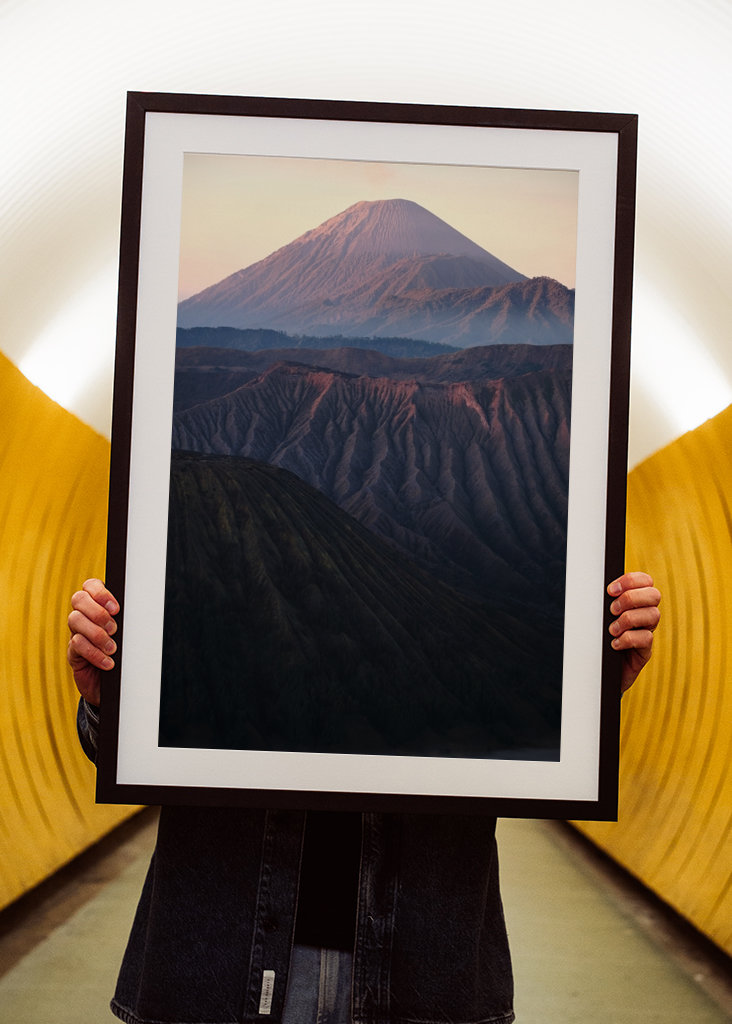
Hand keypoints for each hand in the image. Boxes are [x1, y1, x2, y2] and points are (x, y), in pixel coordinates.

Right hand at [67, 579, 119, 705]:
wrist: (117, 684)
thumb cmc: (127, 653)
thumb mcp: (130, 633)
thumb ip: (130, 619)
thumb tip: (144, 609)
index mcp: (99, 605)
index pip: (91, 585)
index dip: (100, 593)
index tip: (116, 608)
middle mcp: (85, 615)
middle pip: (78, 599)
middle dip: (97, 612)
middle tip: (114, 629)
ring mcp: (76, 632)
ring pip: (75, 620)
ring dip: (96, 634)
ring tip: (112, 648)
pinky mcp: (73, 652)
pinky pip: (76, 644)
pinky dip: (94, 653)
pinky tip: (108, 662)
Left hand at [607, 571, 660, 692]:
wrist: (598, 671)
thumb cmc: (597, 640)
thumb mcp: (599, 618)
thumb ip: (603, 602)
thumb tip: (591, 586)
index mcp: (635, 602)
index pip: (645, 581)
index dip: (631, 580)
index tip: (610, 590)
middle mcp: (645, 615)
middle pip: (654, 595)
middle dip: (631, 598)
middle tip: (612, 610)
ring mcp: (646, 632)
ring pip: (653, 615)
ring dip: (628, 619)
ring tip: (611, 630)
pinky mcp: (645, 651)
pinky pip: (646, 638)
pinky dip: (628, 639)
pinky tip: (614, 644)